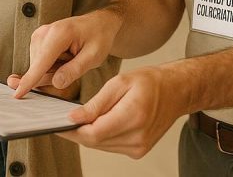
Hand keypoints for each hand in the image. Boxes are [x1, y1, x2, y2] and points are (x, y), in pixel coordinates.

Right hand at [9, 9, 121, 98]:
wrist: (98, 24)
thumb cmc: (98, 37)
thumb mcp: (94, 56)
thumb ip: (75, 70)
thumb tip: (57, 83)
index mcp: (59, 34)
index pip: (41, 62)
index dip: (30, 80)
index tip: (17, 93)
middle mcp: (44, 32)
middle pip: (39, 68)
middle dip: (53, 75)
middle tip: (74, 64)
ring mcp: (39, 35)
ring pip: (38, 67)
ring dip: (53, 71)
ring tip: (71, 58)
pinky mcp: (37, 40)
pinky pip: (39, 63)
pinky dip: (51, 66)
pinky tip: (64, 58)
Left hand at [60, 65, 188, 157]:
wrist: (176, 92)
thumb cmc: (150, 82)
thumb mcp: (120, 83)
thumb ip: (96, 103)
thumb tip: (74, 117)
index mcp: (133, 116)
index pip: (94, 133)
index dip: (72, 130)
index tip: (56, 123)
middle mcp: (138, 137)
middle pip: (95, 142)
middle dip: (76, 131)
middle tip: (60, 119)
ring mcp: (139, 147)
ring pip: (101, 146)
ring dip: (87, 134)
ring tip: (78, 119)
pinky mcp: (138, 150)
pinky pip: (110, 146)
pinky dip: (100, 136)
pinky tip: (97, 123)